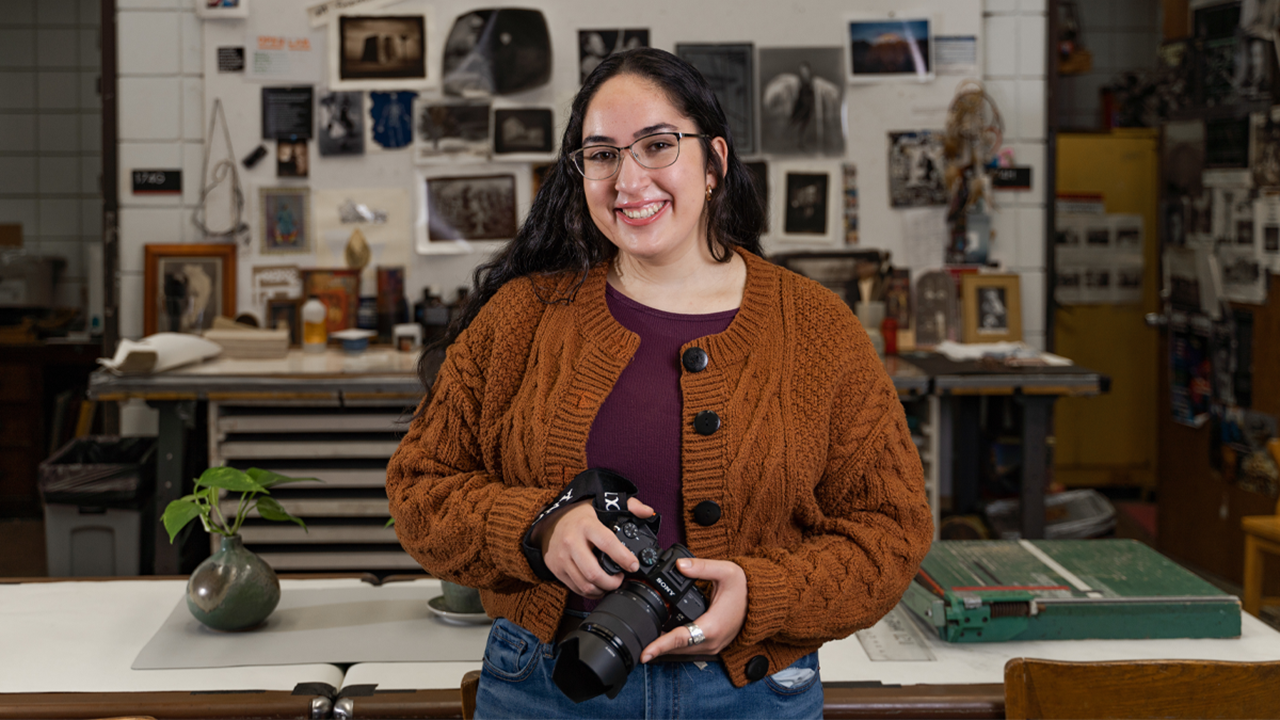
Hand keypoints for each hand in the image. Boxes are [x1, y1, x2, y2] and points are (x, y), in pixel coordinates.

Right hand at [534, 497, 653, 597]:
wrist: (550, 523)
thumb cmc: (580, 516)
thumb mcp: (603, 503)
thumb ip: (630, 506)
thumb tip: (648, 512)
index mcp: (586, 525)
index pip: (606, 544)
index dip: (623, 557)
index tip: (633, 565)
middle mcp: (571, 542)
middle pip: (594, 572)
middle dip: (612, 582)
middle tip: (621, 579)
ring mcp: (562, 558)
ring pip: (585, 584)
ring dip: (602, 589)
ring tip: (611, 583)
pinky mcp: (557, 569)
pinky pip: (576, 588)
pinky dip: (590, 592)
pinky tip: (599, 586)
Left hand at [639, 557, 746, 662]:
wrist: (762, 602)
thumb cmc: (746, 589)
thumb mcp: (727, 571)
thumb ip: (702, 567)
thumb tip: (680, 565)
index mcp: (713, 626)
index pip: (681, 638)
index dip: (661, 646)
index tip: (645, 653)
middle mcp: (712, 641)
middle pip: (677, 648)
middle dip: (656, 647)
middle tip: (636, 643)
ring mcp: (712, 646)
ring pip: (682, 650)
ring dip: (665, 647)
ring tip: (644, 642)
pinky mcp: (712, 645)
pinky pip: (689, 649)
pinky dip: (675, 645)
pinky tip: (662, 637)